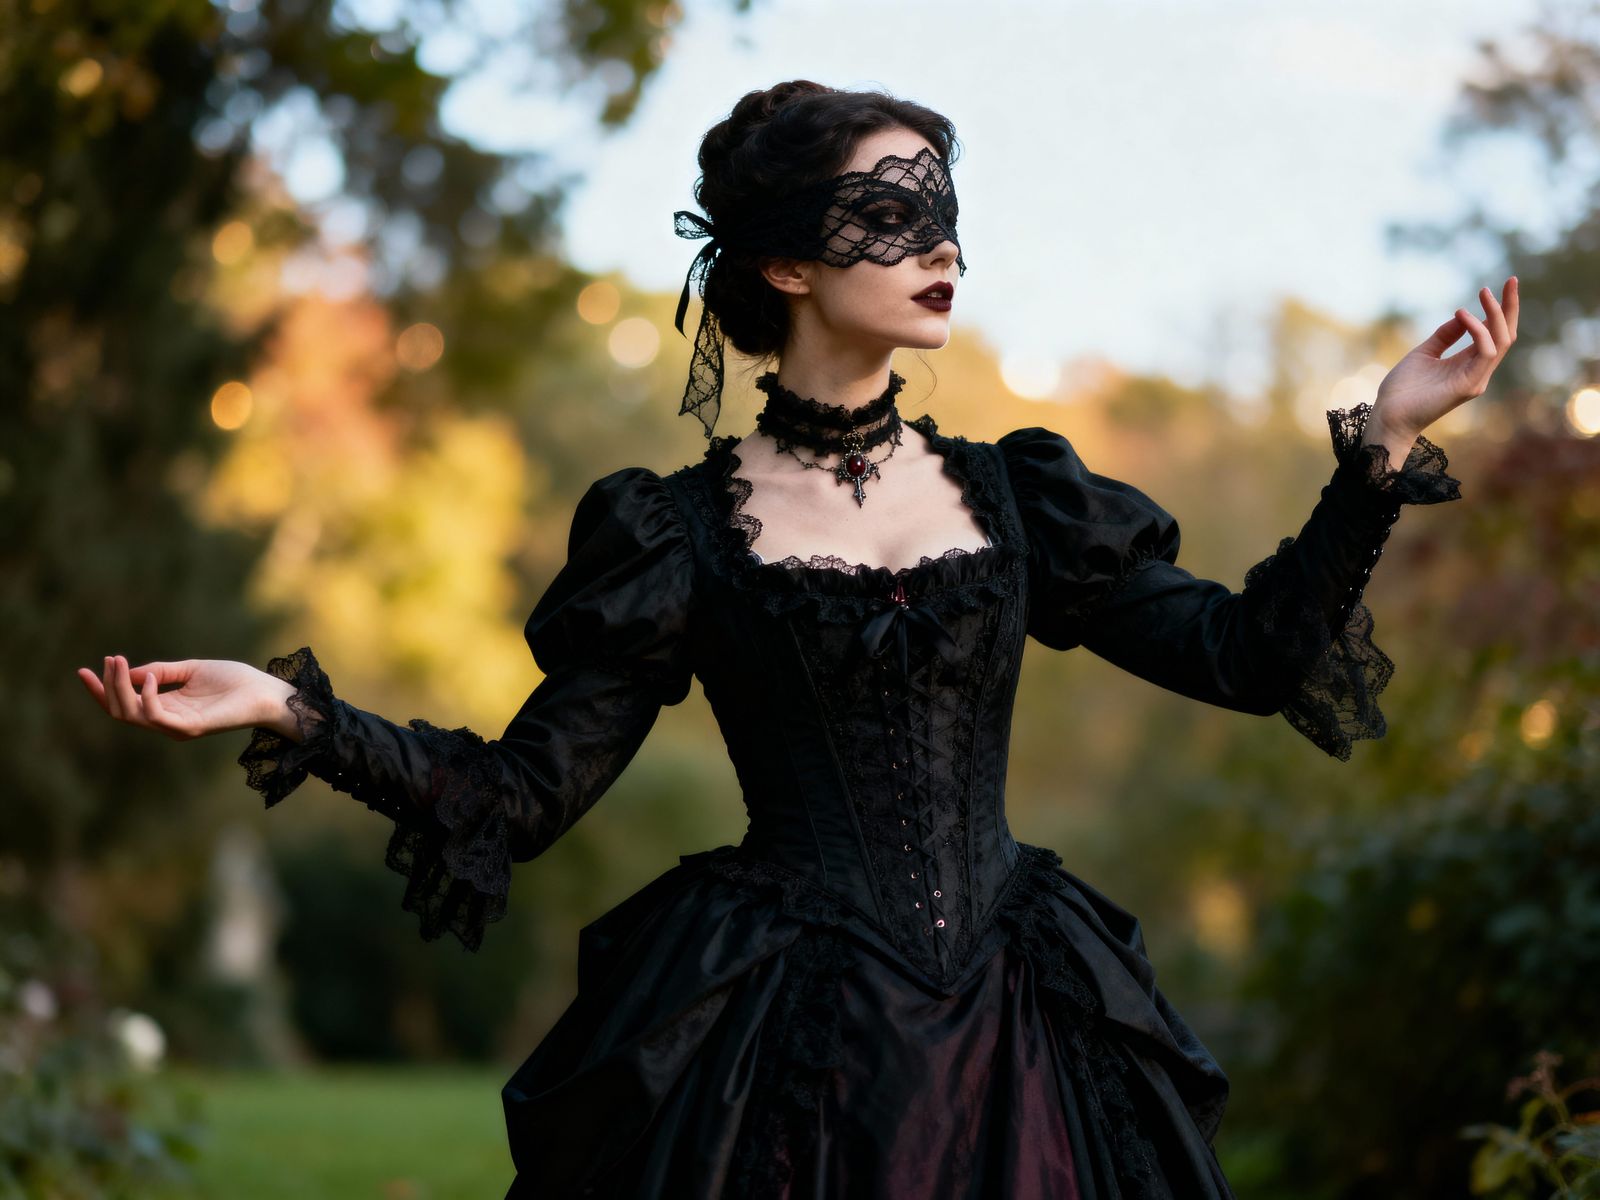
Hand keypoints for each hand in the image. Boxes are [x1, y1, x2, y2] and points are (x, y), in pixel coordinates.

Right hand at [77, 655, 290, 740]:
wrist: (265, 692)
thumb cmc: (234, 680)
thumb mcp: (191, 669)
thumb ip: (161, 672)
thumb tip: (130, 672)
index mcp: (166, 707)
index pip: (124, 704)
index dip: (102, 689)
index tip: (83, 671)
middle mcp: (167, 720)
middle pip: (121, 711)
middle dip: (108, 686)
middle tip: (108, 660)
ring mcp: (177, 727)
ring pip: (133, 714)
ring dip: (121, 688)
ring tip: (120, 662)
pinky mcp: (191, 728)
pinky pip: (157, 717)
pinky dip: (146, 698)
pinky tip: (147, 679)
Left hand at [1370, 276, 1518, 439]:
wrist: (1388, 415)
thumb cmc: (1402, 389)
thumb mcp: (1424, 353)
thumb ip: (1444, 336)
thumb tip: (1463, 314)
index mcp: (1467, 363)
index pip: (1494, 333)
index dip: (1501, 309)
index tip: (1501, 285)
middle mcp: (1477, 371)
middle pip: (1506, 335)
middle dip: (1510, 307)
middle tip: (1511, 280)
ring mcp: (1476, 379)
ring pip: (1501, 341)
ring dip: (1496, 314)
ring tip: (1484, 293)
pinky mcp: (1468, 386)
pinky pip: (1485, 353)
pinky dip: (1479, 331)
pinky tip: (1464, 315)